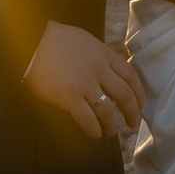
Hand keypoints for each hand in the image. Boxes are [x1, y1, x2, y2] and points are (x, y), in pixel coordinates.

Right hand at [25, 20, 145, 143]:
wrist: (33, 41)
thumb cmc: (55, 40)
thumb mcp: (86, 41)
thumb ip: (99, 55)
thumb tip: (109, 70)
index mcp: (104, 54)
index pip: (130, 76)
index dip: (139, 93)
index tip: (141, 104)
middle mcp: (99, 70)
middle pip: (125, 95)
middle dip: (132, 112)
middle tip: (133, 123)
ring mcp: (85, 84)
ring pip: (108, 111)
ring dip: (112, 125)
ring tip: (111, 131)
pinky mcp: (69, 97)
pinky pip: (87, 119)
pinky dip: (94, 129)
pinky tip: (95, 134)